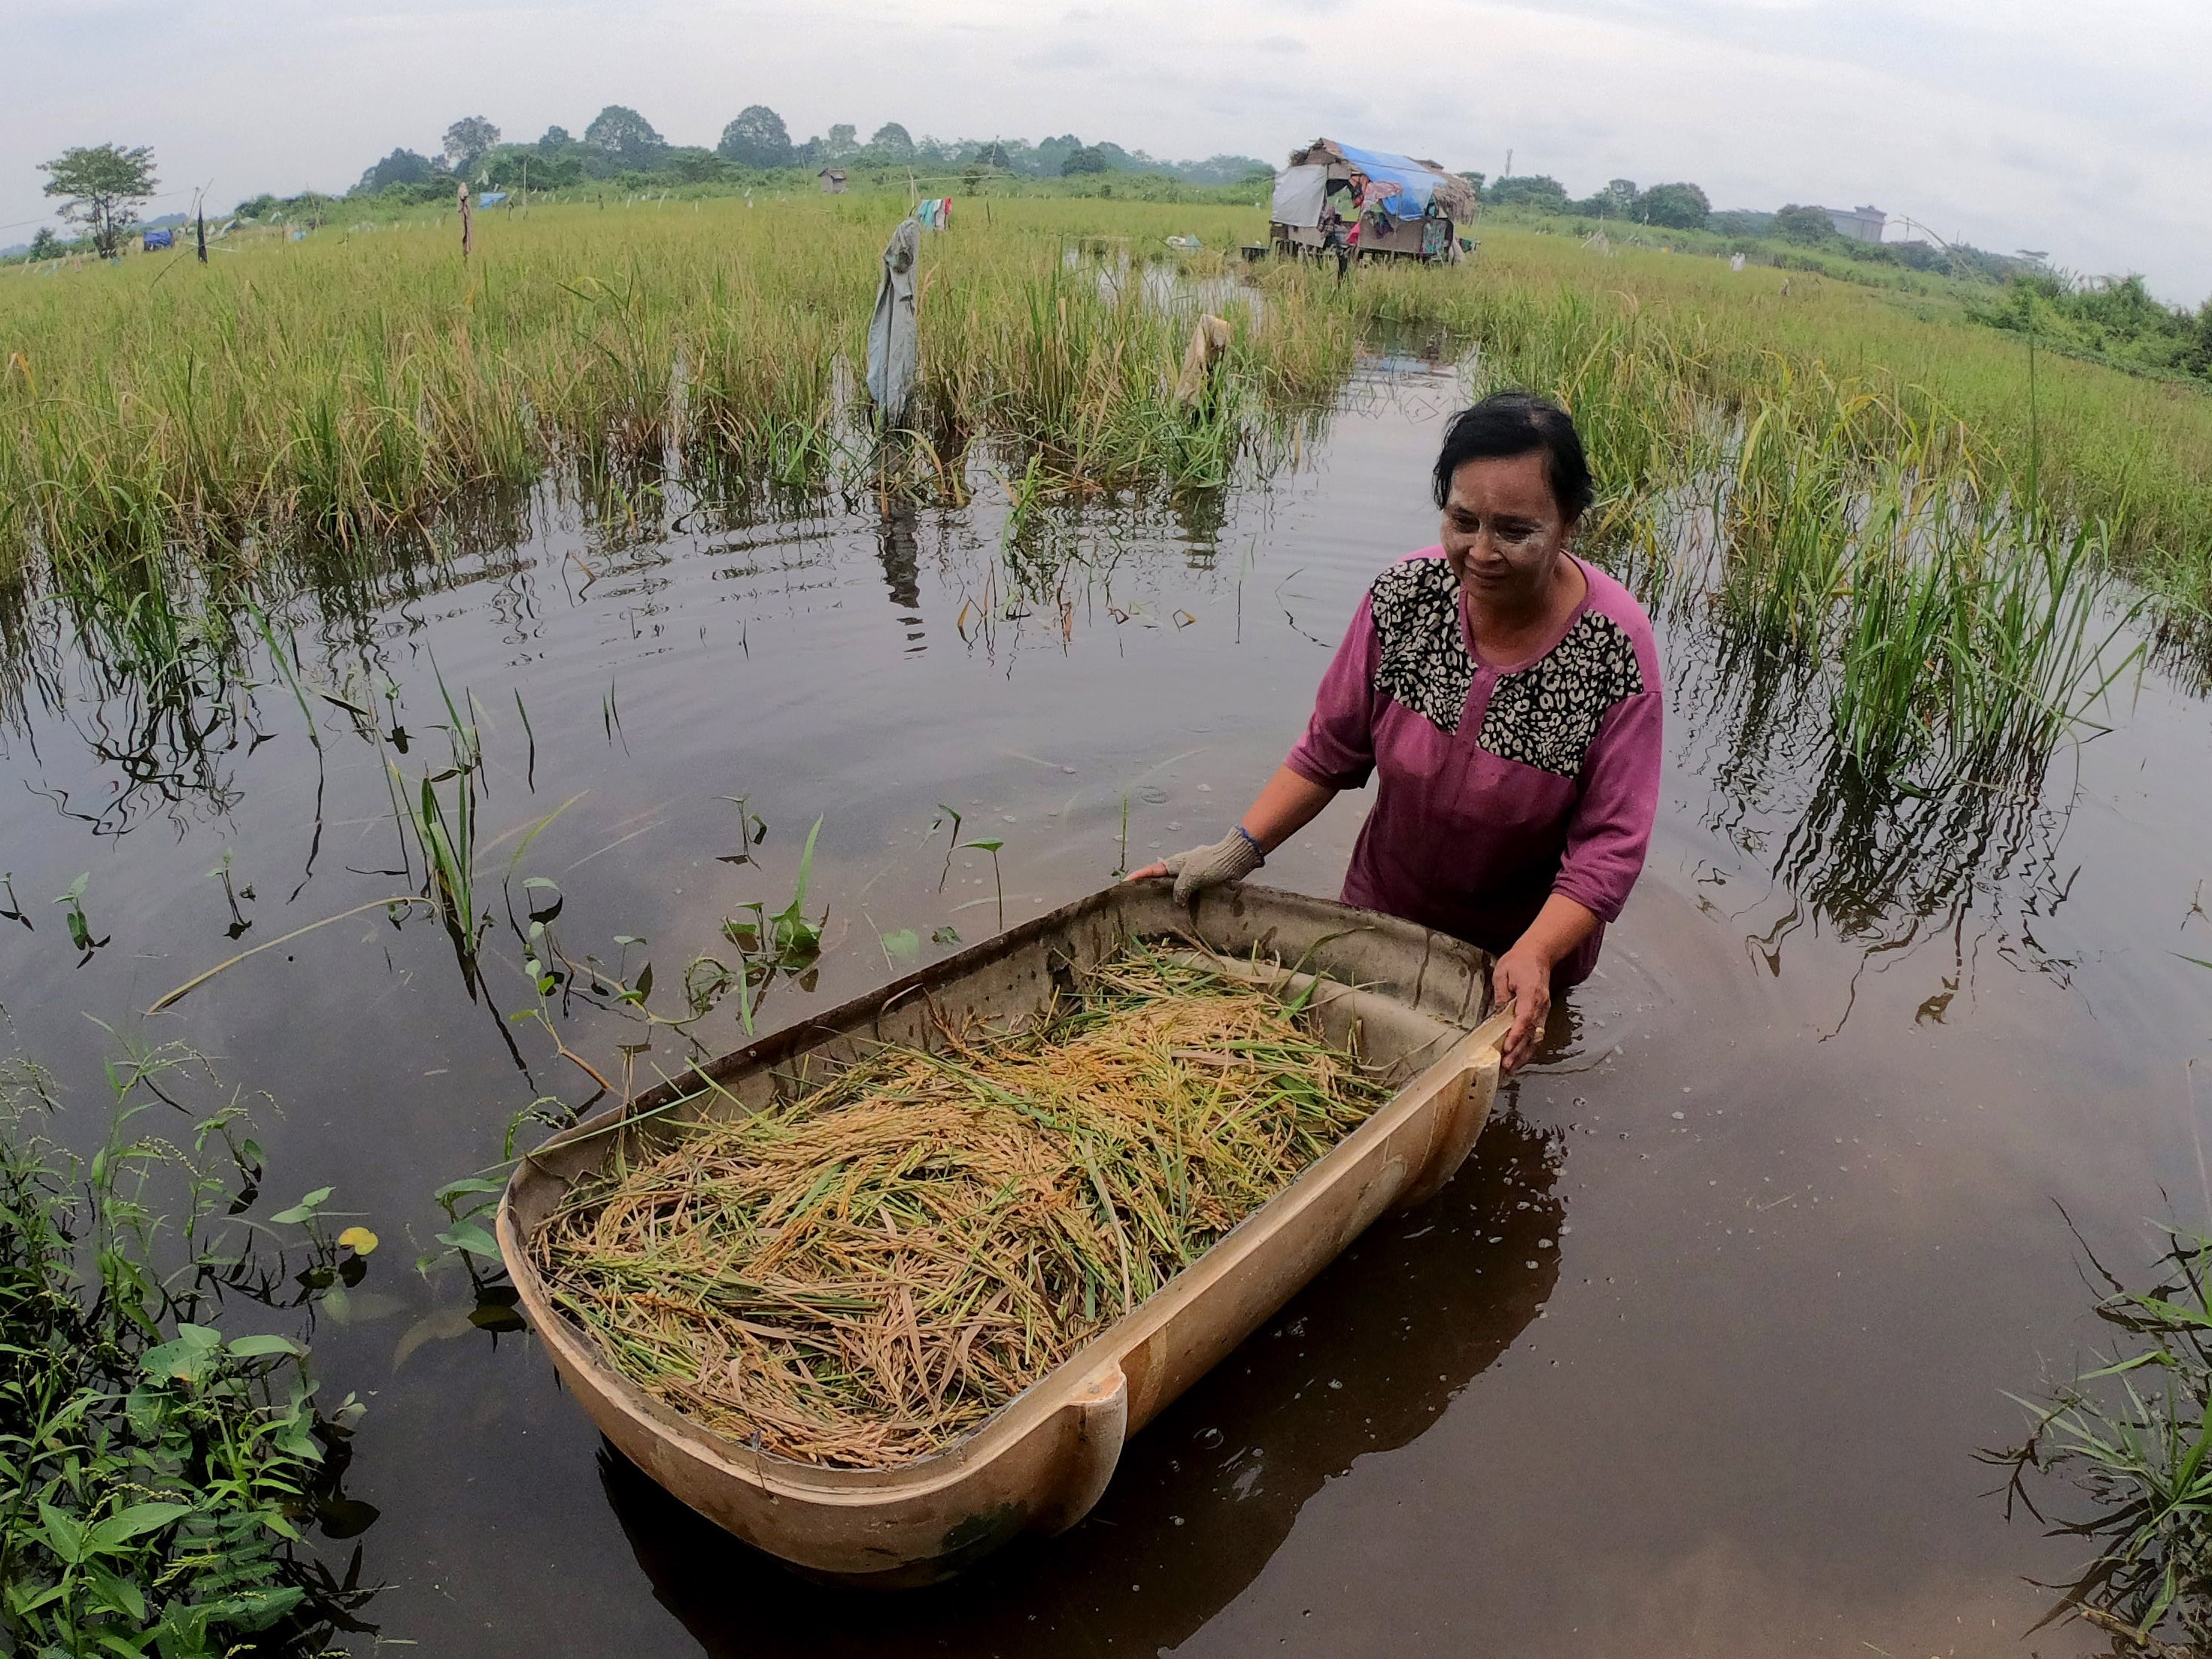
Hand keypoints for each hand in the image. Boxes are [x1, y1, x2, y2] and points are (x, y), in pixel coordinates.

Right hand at [1124, 829, 1261, 904]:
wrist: (1235, 859)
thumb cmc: (1211, 864)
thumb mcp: (1191, 876)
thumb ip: (1179, 889)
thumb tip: (1177, 901)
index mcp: (1173, 863)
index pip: (1150, 871)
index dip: (1137, 877)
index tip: (1123, 883)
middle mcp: (1180, 870)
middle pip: (1161, 881)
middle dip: (1150, 891)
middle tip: (1139, 904)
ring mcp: (1192, 877)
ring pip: (1176, 890)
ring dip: (1169, 900)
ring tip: (1159, 914)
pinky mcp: (1203, 884)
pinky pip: (1189, 895)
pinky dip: (1184, 903)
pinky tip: (1182, 915)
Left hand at [1487, 946, 1552, 1074]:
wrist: (1538, 954)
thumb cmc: (1519, 961)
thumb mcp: (1503, 973)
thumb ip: (1500, 995)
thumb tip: (1496, 1015)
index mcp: (1531, 992)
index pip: (1525, 1018)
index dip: (1516, 1034)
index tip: (1507, 1047)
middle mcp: (1540, 1004)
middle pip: (1531, 1033)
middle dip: (1519, 1052)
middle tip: (1506, 1066)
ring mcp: (1543, 1010)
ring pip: (1536, 1037)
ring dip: (1524, 1054)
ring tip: (1511, 1069)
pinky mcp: (1542, 1014)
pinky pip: (1536, 1034)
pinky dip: (1528, 1048)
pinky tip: (1519, 1058)